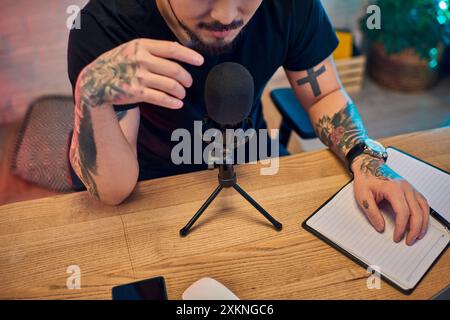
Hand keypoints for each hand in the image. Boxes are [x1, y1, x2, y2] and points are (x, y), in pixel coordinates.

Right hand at [76, 39, 203, 108]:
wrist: (96, 80)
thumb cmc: (119, 63)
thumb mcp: (133, 49)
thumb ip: (153, 50)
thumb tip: (180, 51)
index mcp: (142, 46)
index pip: (172, 49)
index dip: (189, 55)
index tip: (200, 61)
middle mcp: (141, 60)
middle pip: (174, 69)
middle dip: (186, 78)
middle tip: (188, 83)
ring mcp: (138, 76)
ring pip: (170, 85)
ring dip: (180, 91)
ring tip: (182, 94)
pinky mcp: (136, 93)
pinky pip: (161, 98)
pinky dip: (172, 102)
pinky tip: (177, 104)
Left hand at [352, 154, 429, 245]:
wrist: (368, 165)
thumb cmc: (366, 179)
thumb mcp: (362, 196)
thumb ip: (372, 212)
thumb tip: (381, 227)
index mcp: (393, 188)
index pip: (403, 212)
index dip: (401, 228)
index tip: (396, 237)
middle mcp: (405, 187)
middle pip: (417, 212)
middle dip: (414, 229)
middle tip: (409, 241)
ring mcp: (410, 187)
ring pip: (423, 208)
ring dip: (423, 223)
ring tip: (418, 235)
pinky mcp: (411, 189)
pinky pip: (423, 203)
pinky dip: (424, 214)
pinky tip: (421, 222)